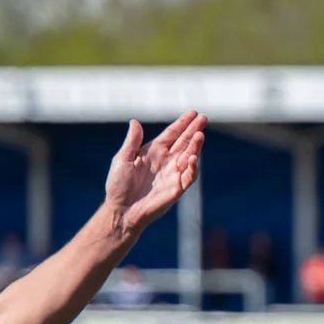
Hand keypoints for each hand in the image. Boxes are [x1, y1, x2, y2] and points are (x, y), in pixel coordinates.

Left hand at [104, 111, 206, 239]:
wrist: (122, 210)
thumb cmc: (118, 185)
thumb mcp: (123, 159)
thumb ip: (132, 142)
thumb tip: (135, 122)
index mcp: (154, 151)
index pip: (172, 134)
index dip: (183, 123)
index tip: (194, 113)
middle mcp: (166, 160)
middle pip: (184, 142)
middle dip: (194, 130)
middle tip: (204, 118)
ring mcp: (173, 174)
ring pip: (190, 156)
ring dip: (196, 146)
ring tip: (200, 135)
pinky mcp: (176, 189)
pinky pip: (189, 176)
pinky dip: (193, 167)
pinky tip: (193, 157)